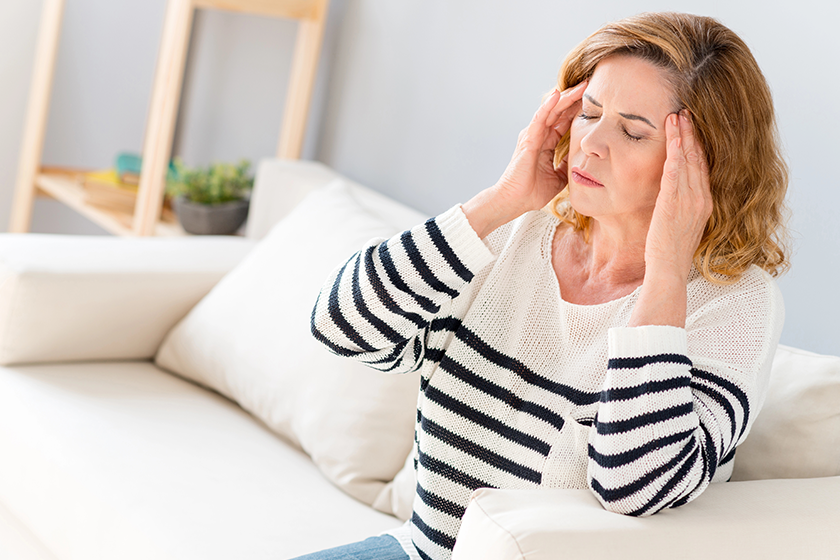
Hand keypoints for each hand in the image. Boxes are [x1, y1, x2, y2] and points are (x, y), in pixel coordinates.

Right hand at [462, 82, 586, 237]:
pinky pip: (539, 119)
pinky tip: (557, 95)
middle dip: (575, 98)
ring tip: (581, 85)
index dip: (578, 110)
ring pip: (551, 110)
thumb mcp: (559, 177)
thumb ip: (568, 164)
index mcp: (546, 143)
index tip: (595, 100)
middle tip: (591, 84)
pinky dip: (548, 106)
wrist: (514, 202)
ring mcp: (532, 135)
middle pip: (559, 111)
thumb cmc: (531, 192)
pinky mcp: (527, 139)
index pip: (564, 120)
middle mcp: (539, 135)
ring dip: (565, 97)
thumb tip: (582, 159)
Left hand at [628, 111, 711, 328]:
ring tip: (677, 115)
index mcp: (704, 202)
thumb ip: (679, 205)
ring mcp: (689, 200)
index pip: (702, 166)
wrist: (669, 270)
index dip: (697, 144)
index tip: (691, 126)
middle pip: (698, 158)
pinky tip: (672, 135)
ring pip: (688, 160)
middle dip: (691, 133)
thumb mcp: (679, 223)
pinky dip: (674, 151)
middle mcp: (701, 198)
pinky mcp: (674, 204)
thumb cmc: (669, 250)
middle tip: (686, 111)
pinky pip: (675, 171)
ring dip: (682, 136)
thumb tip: (670, 194)